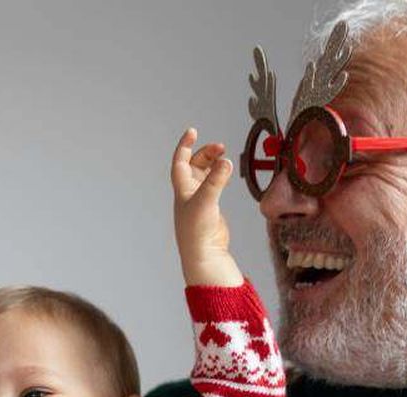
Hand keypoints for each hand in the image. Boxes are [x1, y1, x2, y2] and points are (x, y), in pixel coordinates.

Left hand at [172, 127, 244, 286]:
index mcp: (182, 190)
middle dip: (205, 153)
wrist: (204, 255)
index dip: (185, 145)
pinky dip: (218, 176)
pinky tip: (225, 173)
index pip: (180, 161)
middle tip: (220, 147)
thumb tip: (226, 161)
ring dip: (212, 163)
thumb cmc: (197, 231)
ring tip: (224, 157)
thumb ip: (216, 180)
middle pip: (193, 166)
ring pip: (204, 175)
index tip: (192, 131)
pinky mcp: (210, 209)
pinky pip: (213, 186)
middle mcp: (188, 194)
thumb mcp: (206, 201)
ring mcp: (199, 201)